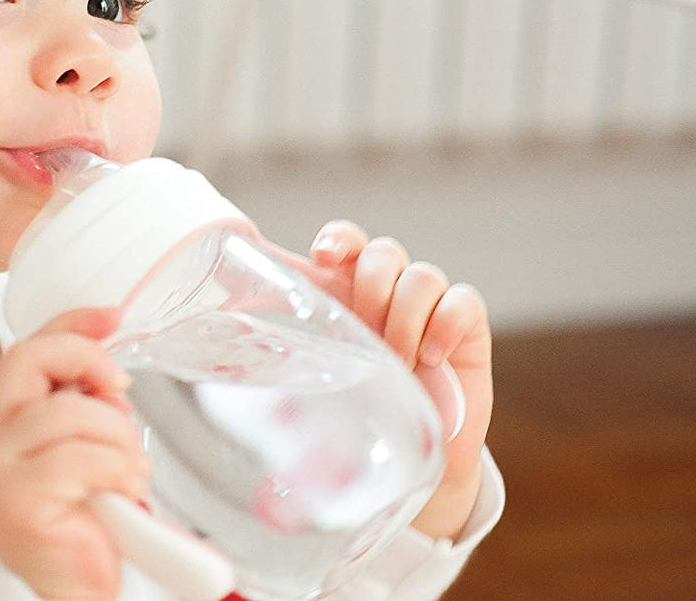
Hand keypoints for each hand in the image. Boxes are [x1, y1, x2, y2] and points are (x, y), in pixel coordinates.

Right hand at [0, 307, 149, 599]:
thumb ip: (84, 397)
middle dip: (88, 362)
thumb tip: (112, 345)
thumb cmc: (77, 516)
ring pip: (66, 412)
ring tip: (130, 465)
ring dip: (116, 434)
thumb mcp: (83, 441)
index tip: (113, 316)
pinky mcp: (16, 501)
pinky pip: (79, 460)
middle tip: (121, 392)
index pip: (28, 346)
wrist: (71, 586)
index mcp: (1, 416)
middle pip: (28, 358)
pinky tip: (125, 488)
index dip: (73, 322)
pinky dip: (117, 468)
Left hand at [260, 220, 492, 540]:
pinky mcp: (468, 329)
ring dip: (407, 315)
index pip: (346, 244)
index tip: (322, 257)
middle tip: (368, 327)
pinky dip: (446, 323)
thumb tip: (228, 349)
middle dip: (373, 284)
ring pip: (423, 276)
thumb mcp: (324, 380)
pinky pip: (464, 301)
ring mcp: (432, 308)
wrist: (419, 456)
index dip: (339, 240)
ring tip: (401, 360)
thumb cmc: (363, 412)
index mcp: (351, 295)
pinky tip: (433, 356)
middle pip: (385, 252)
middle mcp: (391, 293)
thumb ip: (293, 355)